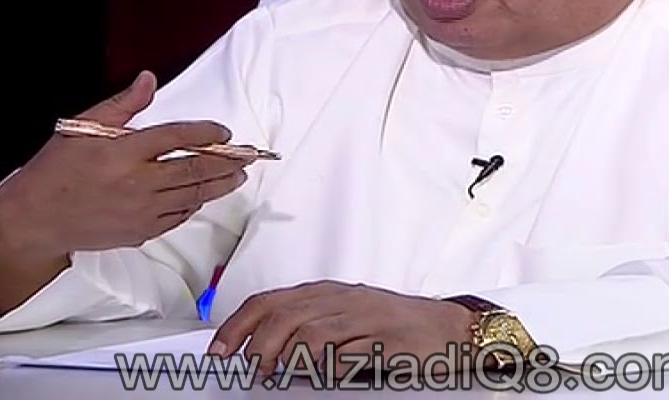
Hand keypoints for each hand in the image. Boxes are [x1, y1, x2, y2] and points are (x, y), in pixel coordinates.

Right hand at [0, 70, 251, 259]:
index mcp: (124, 152)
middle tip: (247, 156)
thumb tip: (149, 79)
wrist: (37, 219)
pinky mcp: (140, 232)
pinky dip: (193, 204)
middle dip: (225, 162)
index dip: (205, 132)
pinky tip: (204, 196)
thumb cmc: (57, 169)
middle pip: (193, 169)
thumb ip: (122, 105)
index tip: (224, 131)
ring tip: (238, 176)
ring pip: (192, 196)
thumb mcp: (82, 127)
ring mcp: (141, 211)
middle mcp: (138, 182)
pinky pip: (177, 217)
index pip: (176, 137)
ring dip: (218, 185)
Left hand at [209, 281, 477, 379]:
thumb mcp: (345, 319)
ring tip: (275, 374)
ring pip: (312, 329)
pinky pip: (349, 351)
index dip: (238, 325)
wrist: (449, 328)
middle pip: (284, 313)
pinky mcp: (385, 338)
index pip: (269, 301)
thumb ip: (308, 328)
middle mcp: (341, 299)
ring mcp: (364, 317)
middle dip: (257, 343)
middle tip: (247, 370)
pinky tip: (316, 375)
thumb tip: (263, 352)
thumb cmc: (393, 327)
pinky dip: (327, 365)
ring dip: (286, 355)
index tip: (219, 351)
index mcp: (325, 293)